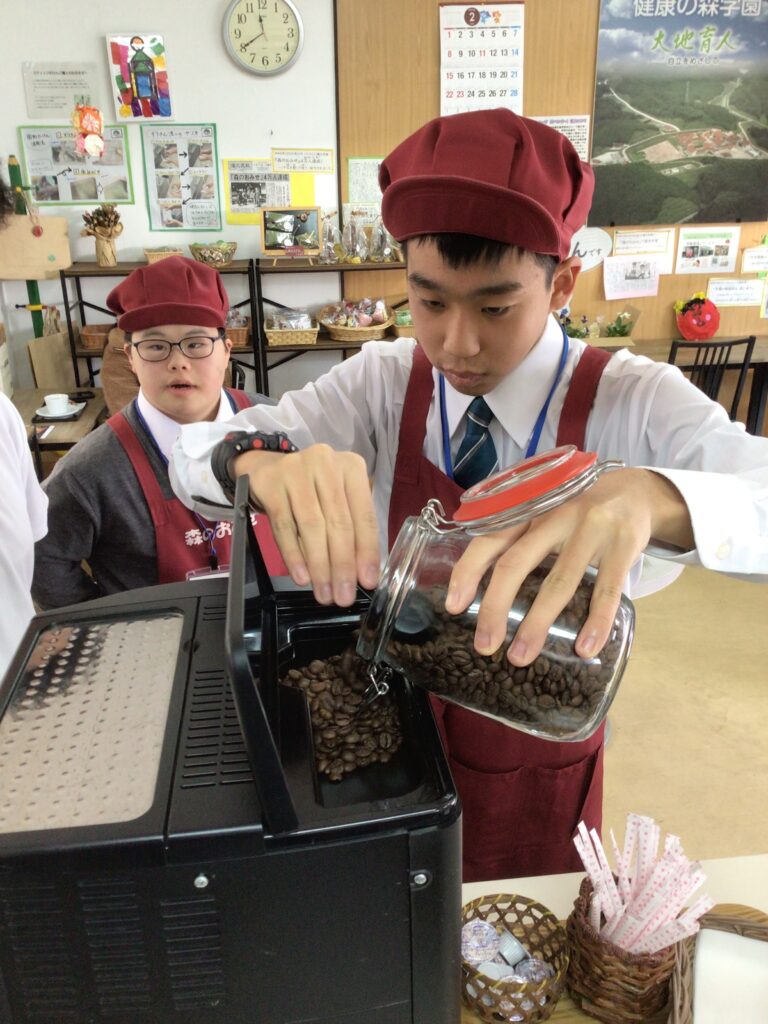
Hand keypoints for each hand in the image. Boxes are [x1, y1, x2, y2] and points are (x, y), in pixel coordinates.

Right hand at [233, 445, 380, 605]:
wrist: (267, 468)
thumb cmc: (312, 489)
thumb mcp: (337, 499)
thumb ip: (351, 528)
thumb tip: (363, 573)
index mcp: (351, 467)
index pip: (363, 515)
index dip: (366, 551)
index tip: (368, 582)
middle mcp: (325, 463)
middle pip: (338, 523)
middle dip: (342, 565)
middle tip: (343, 596)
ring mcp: (295, 470)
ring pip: (311, 527)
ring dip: (319, 565)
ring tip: (324, 593)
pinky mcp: (270, 483)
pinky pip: (284, 527)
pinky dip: (294, 555)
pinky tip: (302, 577)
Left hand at [445, 468, 692, 665]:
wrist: (638, 491)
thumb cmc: (578, 512)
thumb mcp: (545, 516)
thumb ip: (519, 542)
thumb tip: (483, 590)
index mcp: (530, 510)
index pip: (489, 540)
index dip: (468, 572)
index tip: (455, 607)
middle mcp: (554, 516)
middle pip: (515, 563)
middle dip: (495, 608)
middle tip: (485, 645)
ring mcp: (590, 530)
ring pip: (558, 582)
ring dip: (536, 624)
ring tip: (520, 657)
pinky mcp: (623, 546)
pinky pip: (607, 590)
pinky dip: (595, 622)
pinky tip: (585, 648)